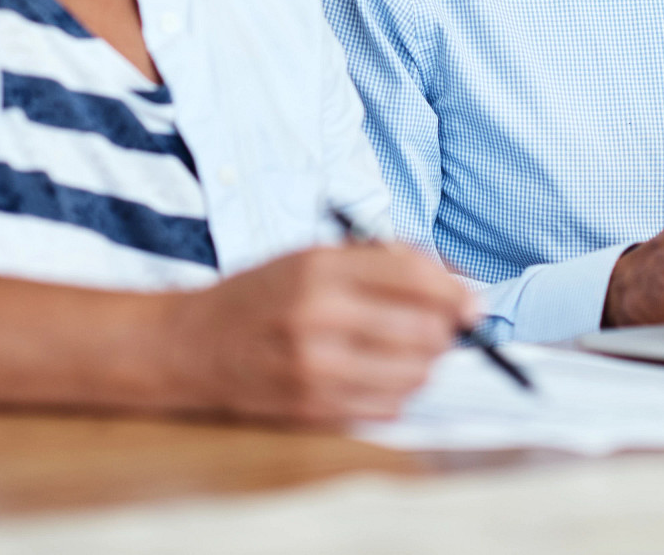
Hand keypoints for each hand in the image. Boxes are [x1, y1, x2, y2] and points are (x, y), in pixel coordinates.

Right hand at [155, 243, 479, 424]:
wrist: (191, 346)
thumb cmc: (261, 295)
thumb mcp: (313, 255)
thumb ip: (382, 262)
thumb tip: (456, 284)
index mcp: (319, 267)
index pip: (414, 277)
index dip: (455, 291)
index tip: (472, 302)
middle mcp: (318, 317)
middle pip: (423, 328)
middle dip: (445, 328)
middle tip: (443, 326)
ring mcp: (315, 368)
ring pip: (414, 373)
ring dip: (426, 362)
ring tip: (410, 350)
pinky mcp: (314, 408)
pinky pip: (389, 406)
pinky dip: (400, 391)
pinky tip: (382, 374)